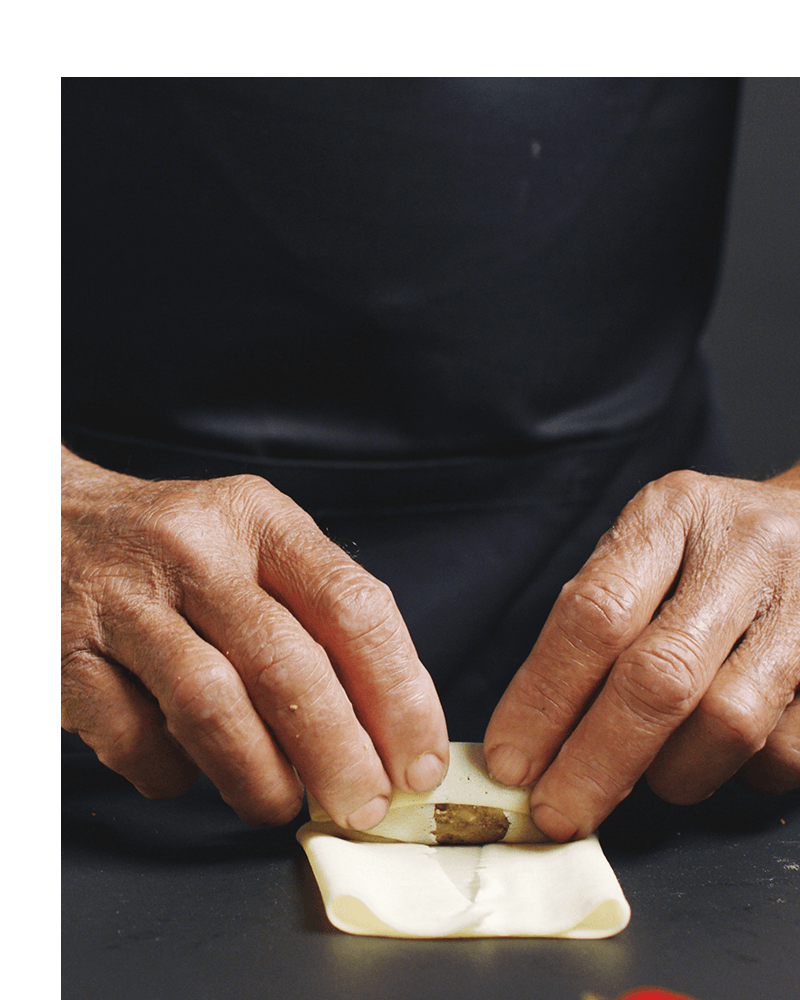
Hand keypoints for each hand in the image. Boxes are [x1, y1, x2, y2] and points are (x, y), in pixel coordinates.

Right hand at [61, 446, 447, 827]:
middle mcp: (194, 549)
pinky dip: (176, 774)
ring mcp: (123, 601)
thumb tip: (381, 728)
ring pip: (212, 708)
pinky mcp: (69, 655)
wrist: (56, 522)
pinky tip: (194, 770)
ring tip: (282, 804)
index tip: (417, 758)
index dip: (400, 694)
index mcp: (259, 518)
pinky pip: (136, 739)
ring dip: (262, 777)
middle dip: (340, 755)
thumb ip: (314, 614)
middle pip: (287, 666)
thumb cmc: (175, 548)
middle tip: (363, 805)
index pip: (353, 606)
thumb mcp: (252, 541)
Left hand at [484, 466, 799, 840]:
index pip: (594, 615)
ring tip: (652, 774)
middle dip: (596, 762)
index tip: (511, 760)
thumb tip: (533, 734)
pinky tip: (721, 753)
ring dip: (673, 773)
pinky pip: (786, 749)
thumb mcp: (646, 549)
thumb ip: (595, 621)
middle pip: (658, 678)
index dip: (544, 698)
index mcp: (671, 516)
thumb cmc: (708, 551)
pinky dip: (740, 773)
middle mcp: (744, 553)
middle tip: (556, 812)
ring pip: (727, 723)